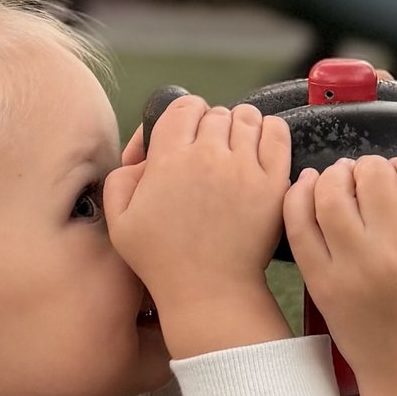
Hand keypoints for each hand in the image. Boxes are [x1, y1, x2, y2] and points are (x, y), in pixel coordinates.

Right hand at [101, 94, 292, 357]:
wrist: (209, 290)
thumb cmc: (162, 259)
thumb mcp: (119, 221)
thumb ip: (120, 178)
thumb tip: (143, 158)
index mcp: (169, 158)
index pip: (183, 106)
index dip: (182, 118)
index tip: (181, 140)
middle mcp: (209, 155)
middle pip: (215, 113)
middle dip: (208, 128)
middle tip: (205, 155)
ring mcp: (245, 167)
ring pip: (246, 118)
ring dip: (237, 128)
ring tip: (232, 151)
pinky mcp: (273, 182)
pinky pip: (277, 134)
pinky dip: (268, 132)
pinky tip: (258, 148)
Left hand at [284, 153, 396, 395]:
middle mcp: (391, 248)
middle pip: (373, 172)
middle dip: (376, 170)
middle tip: (377, 187)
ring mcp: (350, 264)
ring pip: (332, 191)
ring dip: (338, 175)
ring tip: (344, 180)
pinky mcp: (320, 280)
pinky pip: (299, 224)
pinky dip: (299, 196)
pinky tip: (311, 187)